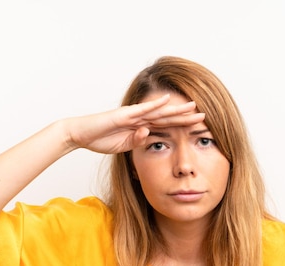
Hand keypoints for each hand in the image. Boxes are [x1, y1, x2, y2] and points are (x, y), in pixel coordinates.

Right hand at [64, 94, 204, 153]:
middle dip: (186, 116)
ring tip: (194, 106)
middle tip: (205, 114)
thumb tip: (149, 136)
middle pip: (168, 117)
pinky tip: (168, 100)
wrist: (80, 134)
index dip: (182, 126)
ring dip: (176, 109)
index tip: (198, 127)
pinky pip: (142, 109)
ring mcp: (133, 115)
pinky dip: (155, 104)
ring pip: (159, 112)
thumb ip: (137, 141)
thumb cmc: (99, 139)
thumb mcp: (124, 146)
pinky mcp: (124, 114)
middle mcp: (140, 118)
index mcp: (141, 127)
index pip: (166, 126)